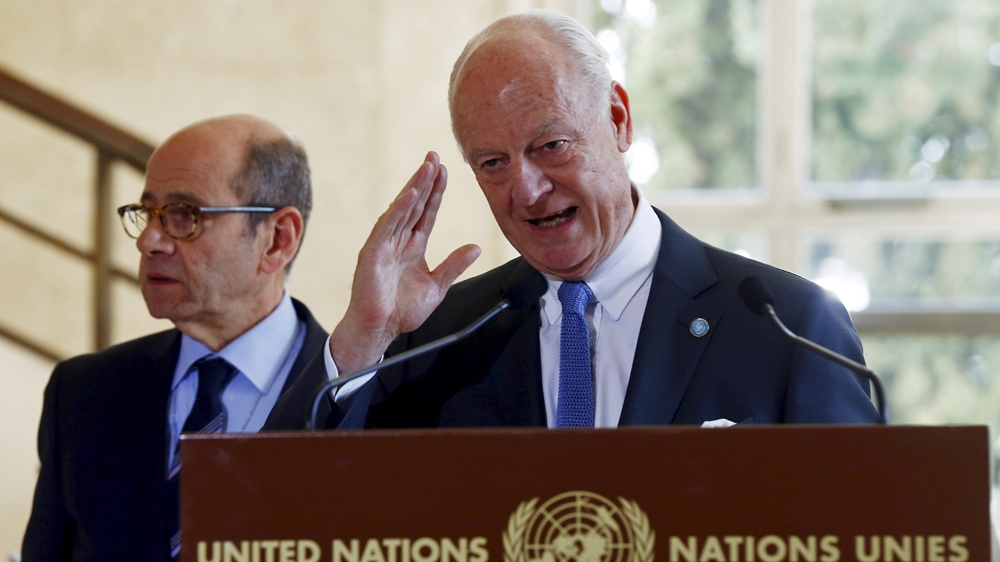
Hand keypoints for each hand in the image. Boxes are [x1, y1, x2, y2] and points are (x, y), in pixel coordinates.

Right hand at [329, 152, 480, 373]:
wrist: (380, 330)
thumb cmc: (401, 311)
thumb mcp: (437, 286)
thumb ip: (454, 265)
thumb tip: (474, 247)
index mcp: (413, 247)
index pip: (427, 213)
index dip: (436, 192)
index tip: (445, 171)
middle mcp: (397, 241)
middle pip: (414, 204)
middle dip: (425, 180)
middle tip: (435, 156)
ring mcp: (384, 244)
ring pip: (402, 209)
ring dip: (415, 187)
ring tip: (427, 166)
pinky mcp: (373, 252)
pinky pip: (387, 226)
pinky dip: (399, 209)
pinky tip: (410, 193)